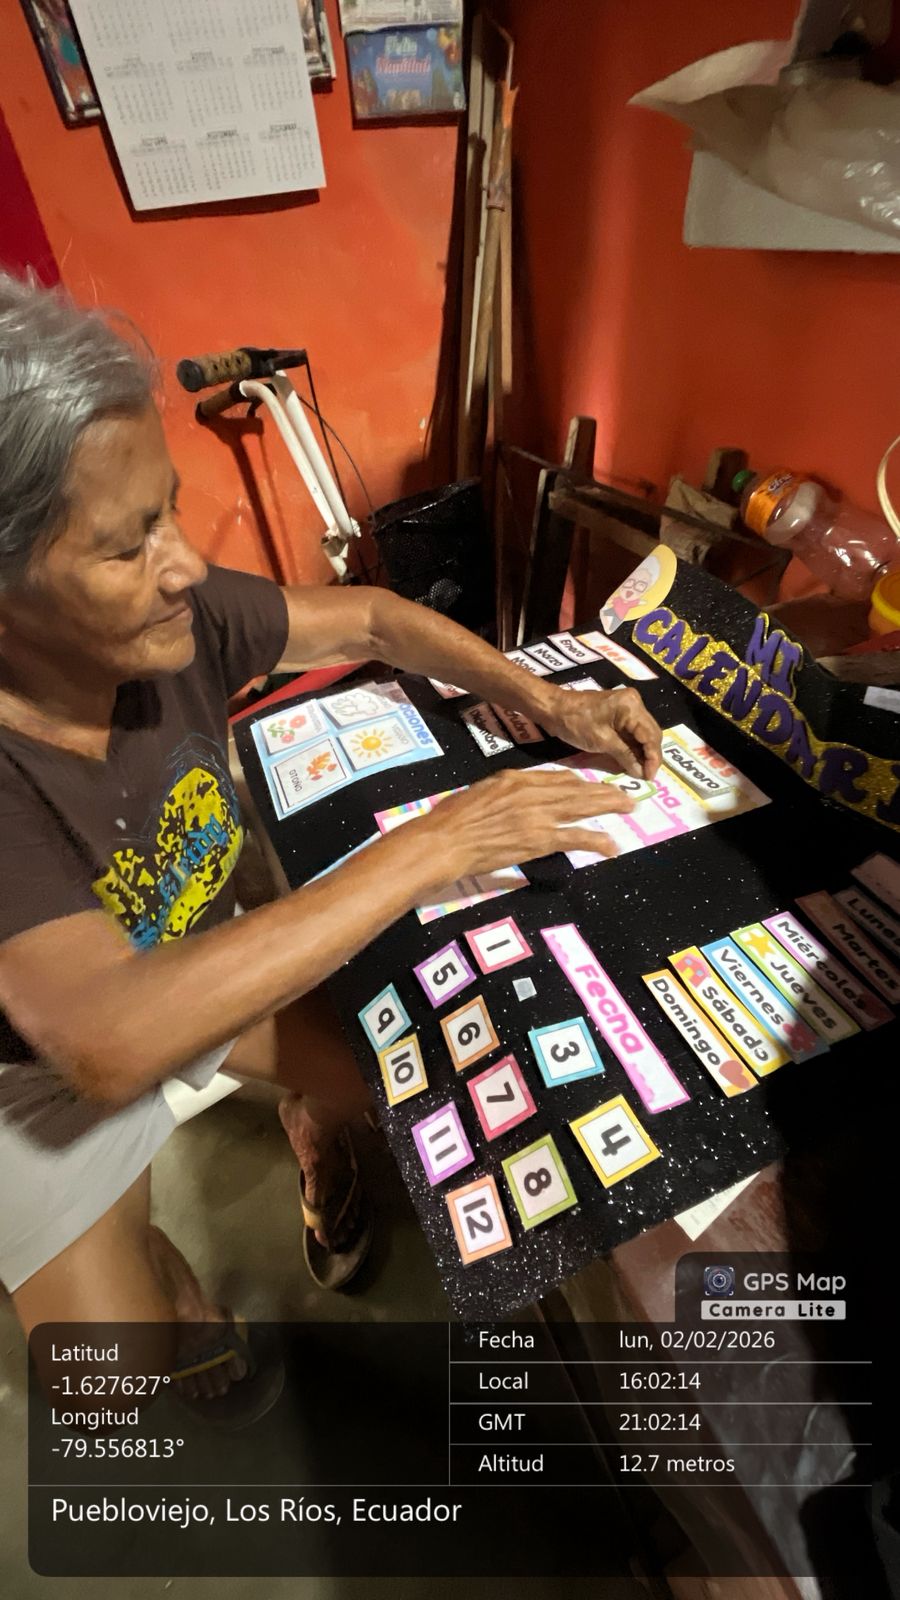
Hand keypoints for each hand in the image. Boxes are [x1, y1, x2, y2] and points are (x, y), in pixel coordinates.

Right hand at [417, 767, 635, 886]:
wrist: (445, 840)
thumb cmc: (453, 818)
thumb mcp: (480, 791)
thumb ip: (505, 791)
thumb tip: (519, 797)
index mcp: (515, 778)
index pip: (556, 778)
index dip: (578, 783)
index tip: (589, 788)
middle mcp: (531, 792)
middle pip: (576, 789)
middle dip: (602, 791)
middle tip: (624, 794)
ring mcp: (538, 815)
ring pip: (581, 807)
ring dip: (608, 807)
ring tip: (627, 809)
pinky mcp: (539, 839)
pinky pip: (575, 837)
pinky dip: (596, 840)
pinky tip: (612, 844)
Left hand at [539, 684, 661, 778]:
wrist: (554, 709)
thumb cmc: (575, 723)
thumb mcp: (602, 741)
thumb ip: (625, 756)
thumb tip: (642, 773)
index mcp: (631, 707)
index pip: (651, 735)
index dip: (653, 758)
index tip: (650, 777)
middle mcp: (635, 703)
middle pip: (651, 733)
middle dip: (650, 756)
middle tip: (647, 776)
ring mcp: (629, 707)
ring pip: (644, 733)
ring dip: (643, 752)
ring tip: (641, 771)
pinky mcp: (621, 712)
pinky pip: (633, 731)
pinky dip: (634, 746)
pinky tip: (633, 760)